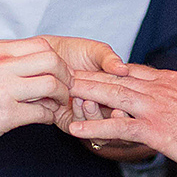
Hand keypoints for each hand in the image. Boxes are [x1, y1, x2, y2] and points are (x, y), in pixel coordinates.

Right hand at [0, 38, 71, 156]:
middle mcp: (0, 66)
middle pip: (52, 61)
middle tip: (64, 90)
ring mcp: (3, 90)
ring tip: (55, 105)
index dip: (57, 61)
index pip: (42, 45)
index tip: (58, 75)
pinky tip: (44, 118)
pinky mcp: (5, 114)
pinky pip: (42, 112)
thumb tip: (38, 67)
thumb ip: (8, 64)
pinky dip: (49, 117)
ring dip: (60, 98)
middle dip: (65, 77)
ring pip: (52, 85)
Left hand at [34, 37, 156, 162]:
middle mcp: (102, 106)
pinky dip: (78, 114)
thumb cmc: (75, 50)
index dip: (127, 109)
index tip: (124, 107)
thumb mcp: (96, 51)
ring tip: (88, 101)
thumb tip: (123, 69)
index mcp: (114, 92)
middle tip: (113, 110)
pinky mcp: (67, 119)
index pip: (126, 106)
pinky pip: (75, 124)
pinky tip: (76, 100)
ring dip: (93, 115)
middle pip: (113, 121)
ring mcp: (84, 114)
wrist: (49, 51)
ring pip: (95, 126)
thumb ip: (109, 60)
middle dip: (114, 118)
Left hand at [65, 63, 176, 176]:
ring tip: (63, 94)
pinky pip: (117, 127)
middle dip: (90, 76)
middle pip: (118, 78)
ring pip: (112, 96)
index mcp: (173, 81)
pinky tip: (75, 130)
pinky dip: (93, 128)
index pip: (135, 71)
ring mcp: (156, 107)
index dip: (111, 72)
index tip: (93, 71)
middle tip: (67, 75)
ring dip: (85, 94)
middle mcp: (161, 88)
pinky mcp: (155, 129)